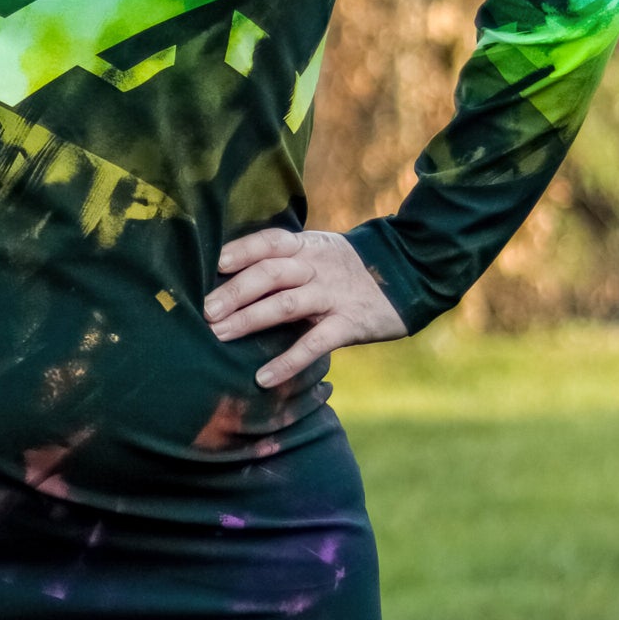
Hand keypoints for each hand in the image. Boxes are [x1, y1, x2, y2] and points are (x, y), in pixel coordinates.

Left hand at [204, 226, 407, 389]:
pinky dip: (288, 361)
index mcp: (309, 247)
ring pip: (286, 304)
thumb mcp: (322, 254)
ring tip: (220, 335)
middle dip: (235, 292)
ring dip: (249, 319)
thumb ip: (288, 262)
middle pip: (270, 273)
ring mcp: (334, 295)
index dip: (242, 250)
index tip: (216, 265)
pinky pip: (314, 343)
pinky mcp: (350, 323)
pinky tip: (263, 378)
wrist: (413, 273)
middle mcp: (319, 267)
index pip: (270, 242)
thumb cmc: (353, 270)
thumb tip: (236, 276)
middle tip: (205, 311)